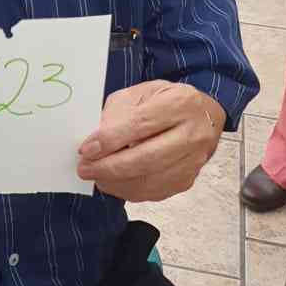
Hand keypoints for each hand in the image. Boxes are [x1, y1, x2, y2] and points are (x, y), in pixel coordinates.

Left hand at [77, 80, 224, 203]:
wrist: (200, 118)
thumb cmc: (164, 103)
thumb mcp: (140, 93)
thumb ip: (117, 114)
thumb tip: (95, 142)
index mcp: (180, 103)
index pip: (141, 125)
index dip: (110, 140)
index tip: (86, 149)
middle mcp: (193, 133)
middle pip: (147, 158)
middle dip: (110, 167)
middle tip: (84, 168)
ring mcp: (194, 161)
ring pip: (150, 180)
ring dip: (116, 182)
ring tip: (95, 176)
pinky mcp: (188, 180)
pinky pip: (153, 192)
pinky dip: (128, 191)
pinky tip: (112, 183)